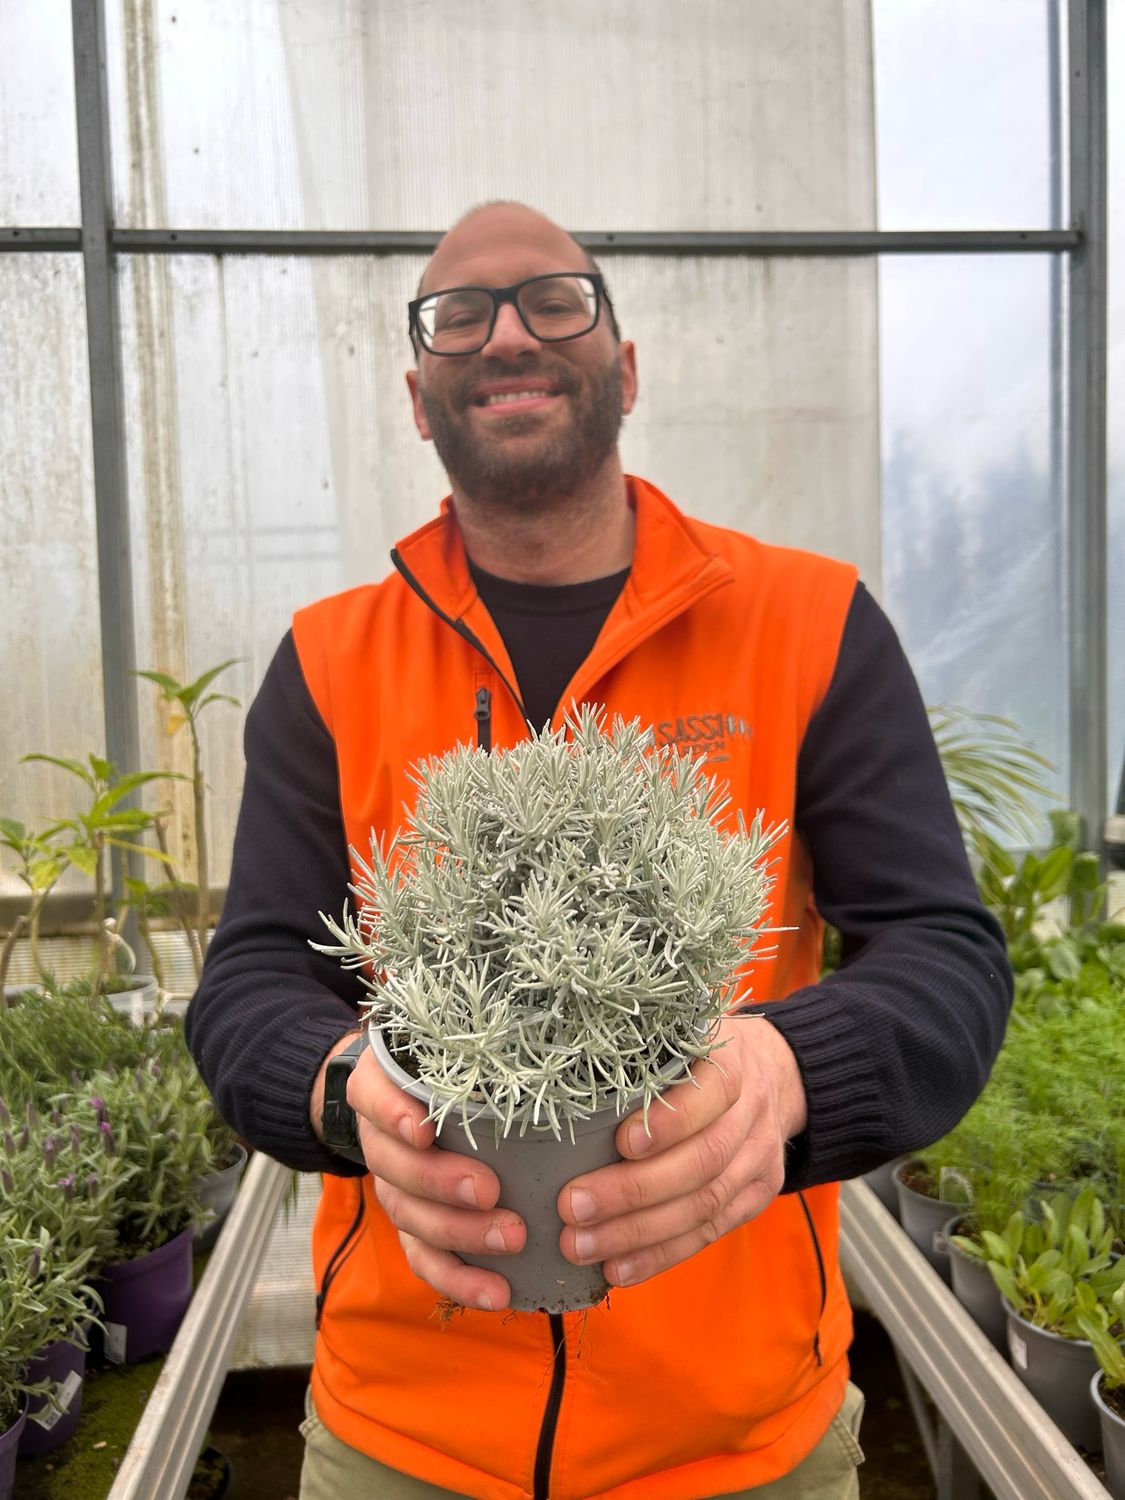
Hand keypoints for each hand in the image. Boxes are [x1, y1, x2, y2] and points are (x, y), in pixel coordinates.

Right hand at [345, 1048, 525, 1310]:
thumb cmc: (441, 1066)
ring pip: (412, 1220)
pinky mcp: (412, 1228)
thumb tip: (540, 1041)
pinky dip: (460, 1279)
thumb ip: (473, 1047)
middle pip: (397, 1168)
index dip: (394, 1116)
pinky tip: (498, 1291)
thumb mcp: (442, 1046)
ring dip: (460, 1234)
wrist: (401, 1100)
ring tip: (511, 1238)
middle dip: (442, 1183)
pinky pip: (426, 1260)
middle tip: (489, 1190)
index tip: (424, 1130)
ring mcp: (394, 1189)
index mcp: (380, 1089)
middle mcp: (381, 1142)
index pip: (374, 1099)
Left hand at [557, 1016, 806, 1288]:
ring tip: (581, 1246)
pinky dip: (660, 1255)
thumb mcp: (679, 1034)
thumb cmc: (698, 1053)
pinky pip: (708, 1233)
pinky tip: (617, 1269)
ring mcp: (759, 1158)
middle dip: (633, 1191)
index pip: (711, 1094)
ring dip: (638, 1233)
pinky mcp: (756, 1196)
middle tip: (572, 1207)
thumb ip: (639, 1058)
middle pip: (702, 1162)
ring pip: (704, 1205)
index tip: (620, 1142)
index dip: (669, 1123)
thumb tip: (560, 1087)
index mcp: (732, 1062)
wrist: (775, 1072)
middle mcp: (752, 1112)